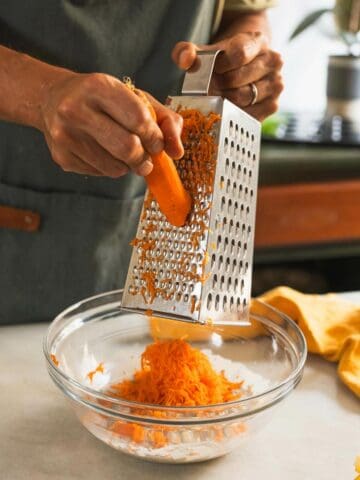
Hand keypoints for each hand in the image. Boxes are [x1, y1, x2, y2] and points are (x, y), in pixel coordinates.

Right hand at [40, 72, 183, 176]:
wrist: (52, 99)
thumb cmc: (102, 99)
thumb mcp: (134, 97)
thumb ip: (164, 119)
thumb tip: (177, 152)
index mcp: (98, 87)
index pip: (139, 119)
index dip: (155, 137)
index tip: (157, 143)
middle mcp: (76, 110)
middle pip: (127, 148)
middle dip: (144, 158)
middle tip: (146, 159)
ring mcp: (65, 135)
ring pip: (115, 167)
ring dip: (128, 166)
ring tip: (124, 153)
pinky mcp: (62, 157)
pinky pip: (100, 173)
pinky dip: (111, 168)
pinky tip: (104, 153)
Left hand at [172, 32, 282, 121]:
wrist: (245, 66)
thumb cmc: (222, 59)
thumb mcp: (204, 50)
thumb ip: (187, 51)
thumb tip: (185, 61)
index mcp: (258, 42)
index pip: (238, 54)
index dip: (219, 66)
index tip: (210, 71)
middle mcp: (272, 62)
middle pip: (237, 80)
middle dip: (216, 87)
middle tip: (207, 90)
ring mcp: (275, 85)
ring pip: (242, 99)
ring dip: (223, 102)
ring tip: (216, 97)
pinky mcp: (273, 105)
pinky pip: (248, 115)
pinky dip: (233, 114)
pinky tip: (227, 107)